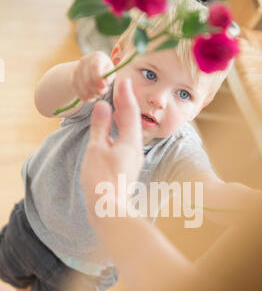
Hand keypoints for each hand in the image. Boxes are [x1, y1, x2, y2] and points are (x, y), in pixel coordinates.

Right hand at [70, 51, 114, 101]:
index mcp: (96, 56)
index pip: (94, 67)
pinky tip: (91, 95)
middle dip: (97, 90)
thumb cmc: (105, 70)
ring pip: (83, 89)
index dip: (98, 79)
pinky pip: (79, 93)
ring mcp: (76, 70)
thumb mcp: (110, 71)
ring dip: (92, 95)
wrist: (90, 69)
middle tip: (103, 92)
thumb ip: (109, 76)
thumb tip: (105, 82)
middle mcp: (84, 61)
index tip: (103, 87)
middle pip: (88, 81)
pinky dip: (86, 98)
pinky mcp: (72, 80)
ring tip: (97, 93)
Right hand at [81, 78, 143, 220]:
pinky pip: (124, 143)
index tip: (124, 79)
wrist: (109, 210)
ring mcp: (132, 160)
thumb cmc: (102, 180)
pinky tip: (112, 133)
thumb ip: (100, 127)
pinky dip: (118, 132)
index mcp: (130, 142)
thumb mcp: (97, 149)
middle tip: (121, 88)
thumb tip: (102, 107)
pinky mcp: (126, 168)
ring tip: (117, 106)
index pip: (129, 112)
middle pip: (132, 121)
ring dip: (123, 118)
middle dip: (126, 104)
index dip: (126, 95)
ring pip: (129, 133)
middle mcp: (135, 149)